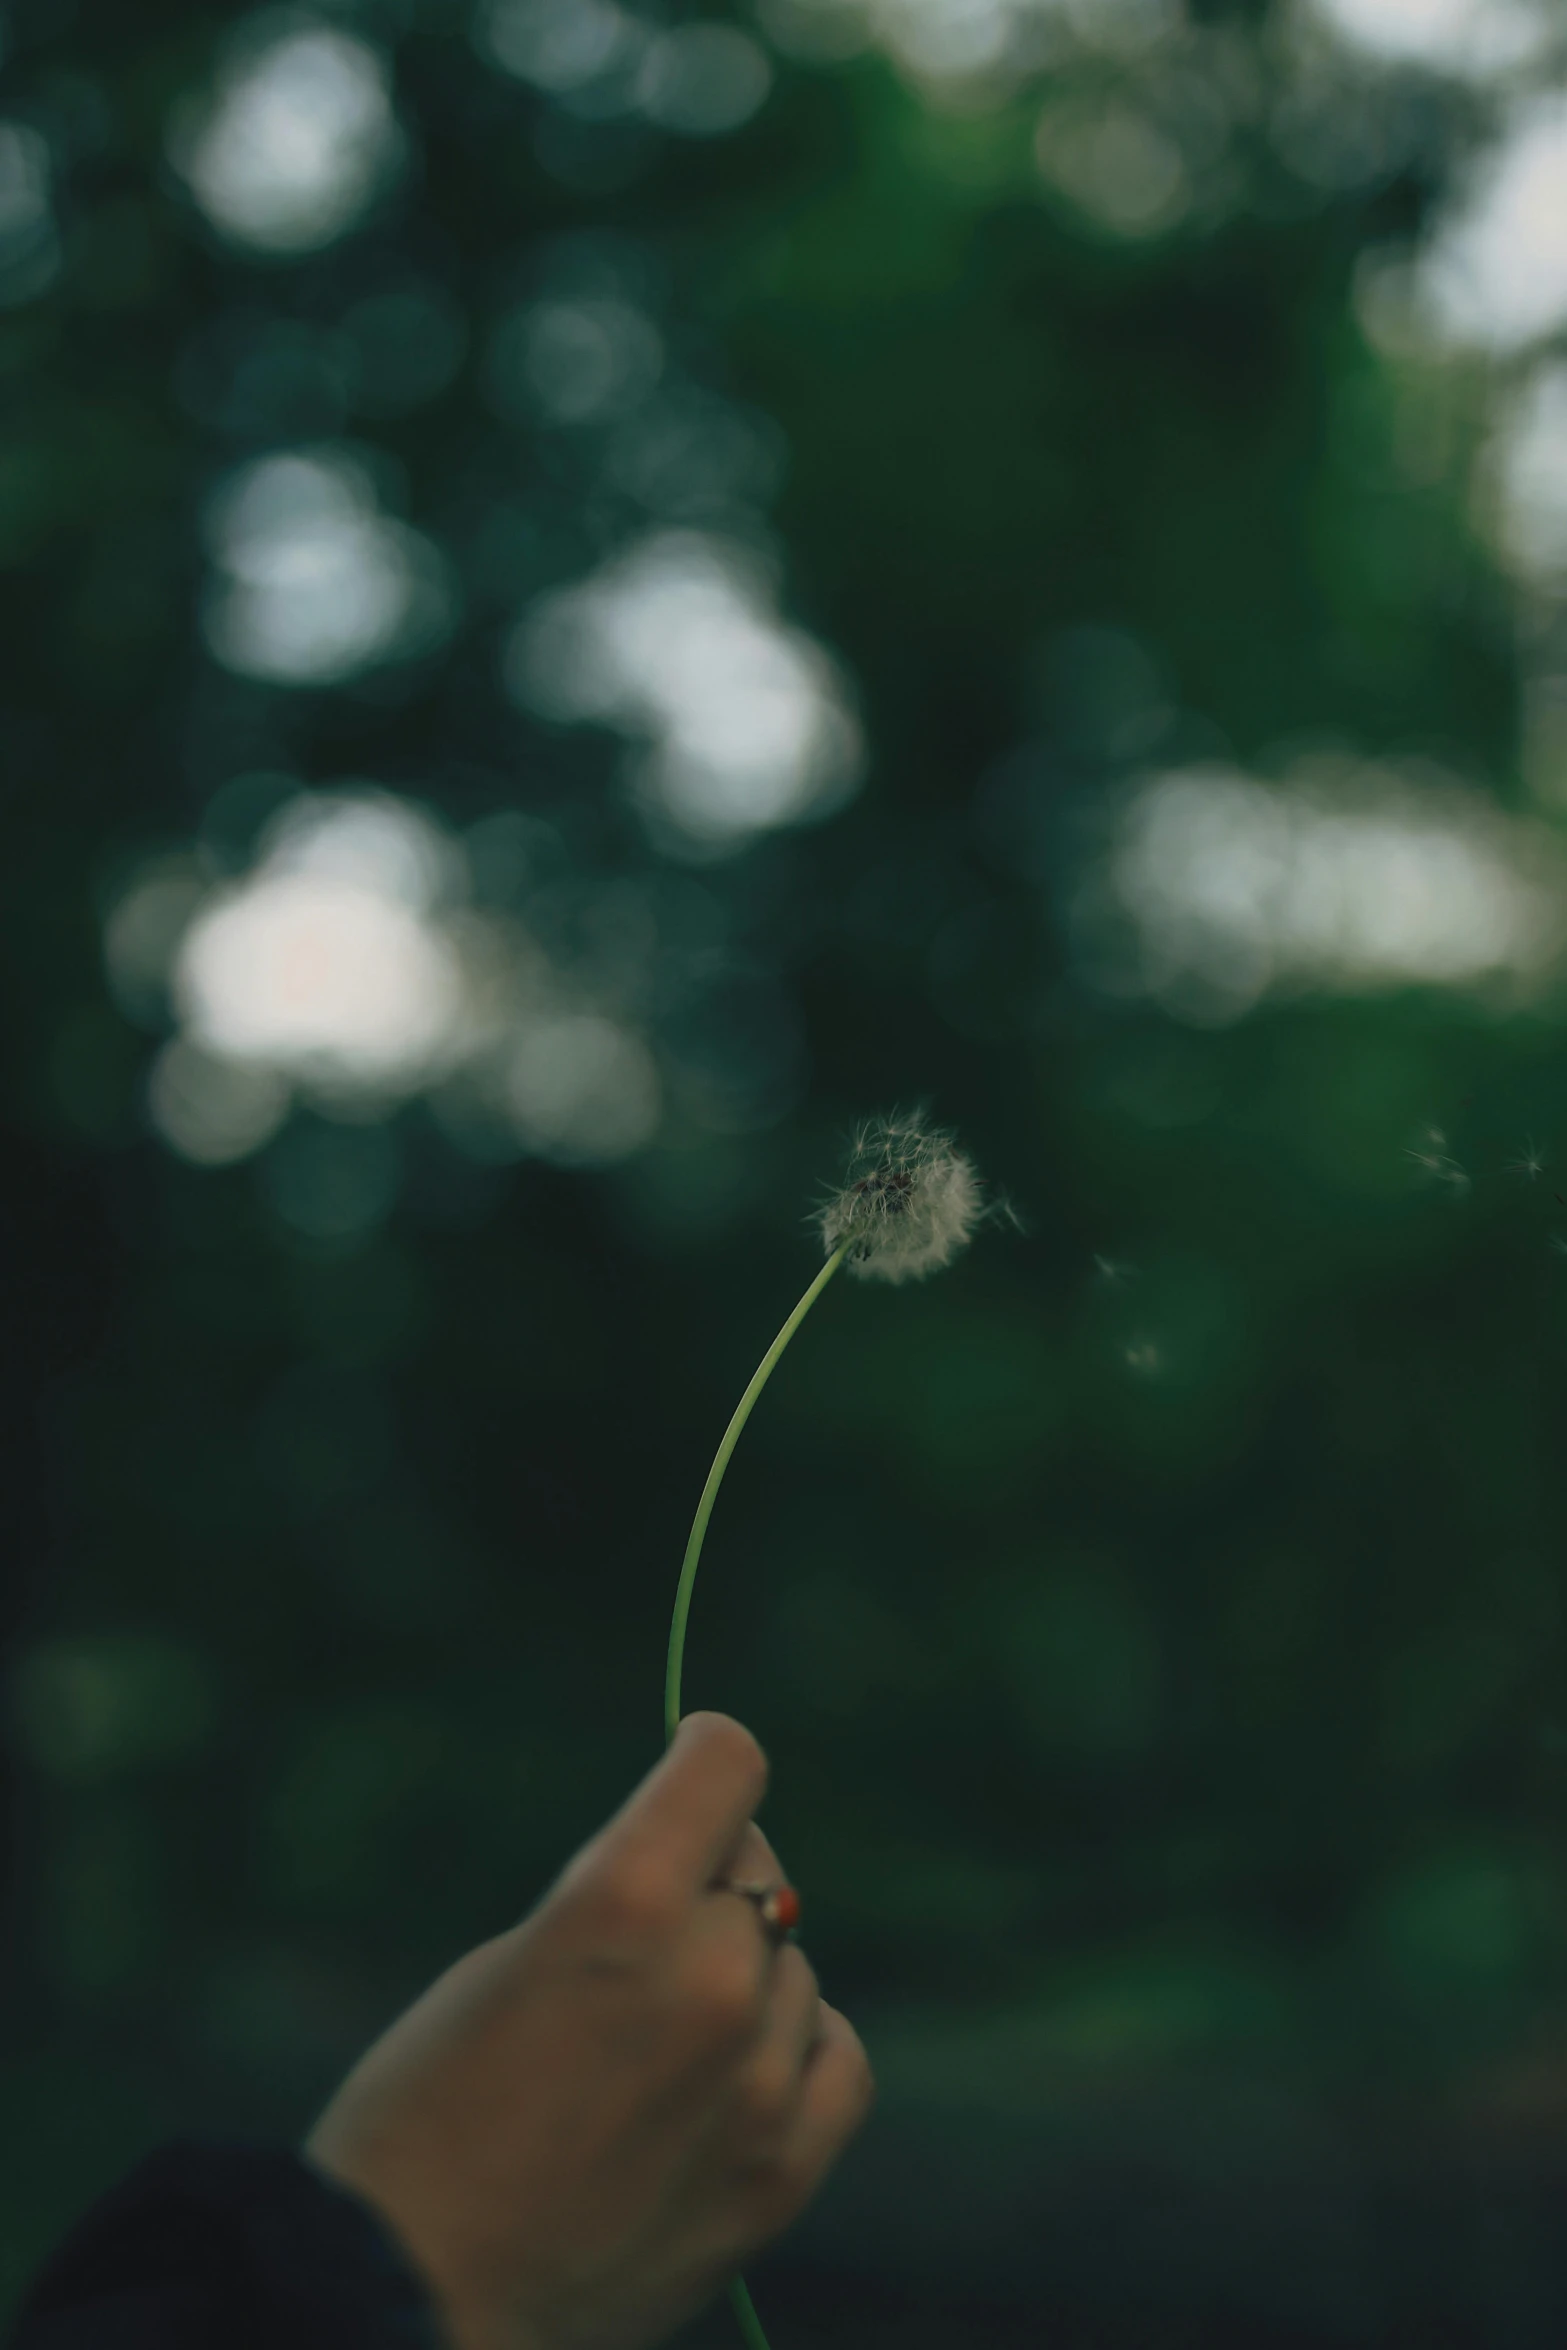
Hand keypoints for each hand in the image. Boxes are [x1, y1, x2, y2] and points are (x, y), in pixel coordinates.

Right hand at [301, 1711, 875, 2349]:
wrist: (413, 2302)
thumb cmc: (423, 2123)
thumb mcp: (510, 1961)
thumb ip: (624, 1901)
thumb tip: (707, 1868)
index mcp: (624, 1902)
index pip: (727, 1766)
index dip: (704, 1757)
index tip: (692, 1765)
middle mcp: (710, 1978)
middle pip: (754, 1872)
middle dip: (705, 1886)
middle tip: (642, 1942)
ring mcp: (756, 2083)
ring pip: (790, 1967)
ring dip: (741, 1977)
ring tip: (655, 2040)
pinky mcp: (780, 2174)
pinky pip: (838, 2058)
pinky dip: (796, 2047)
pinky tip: (742, 2064)